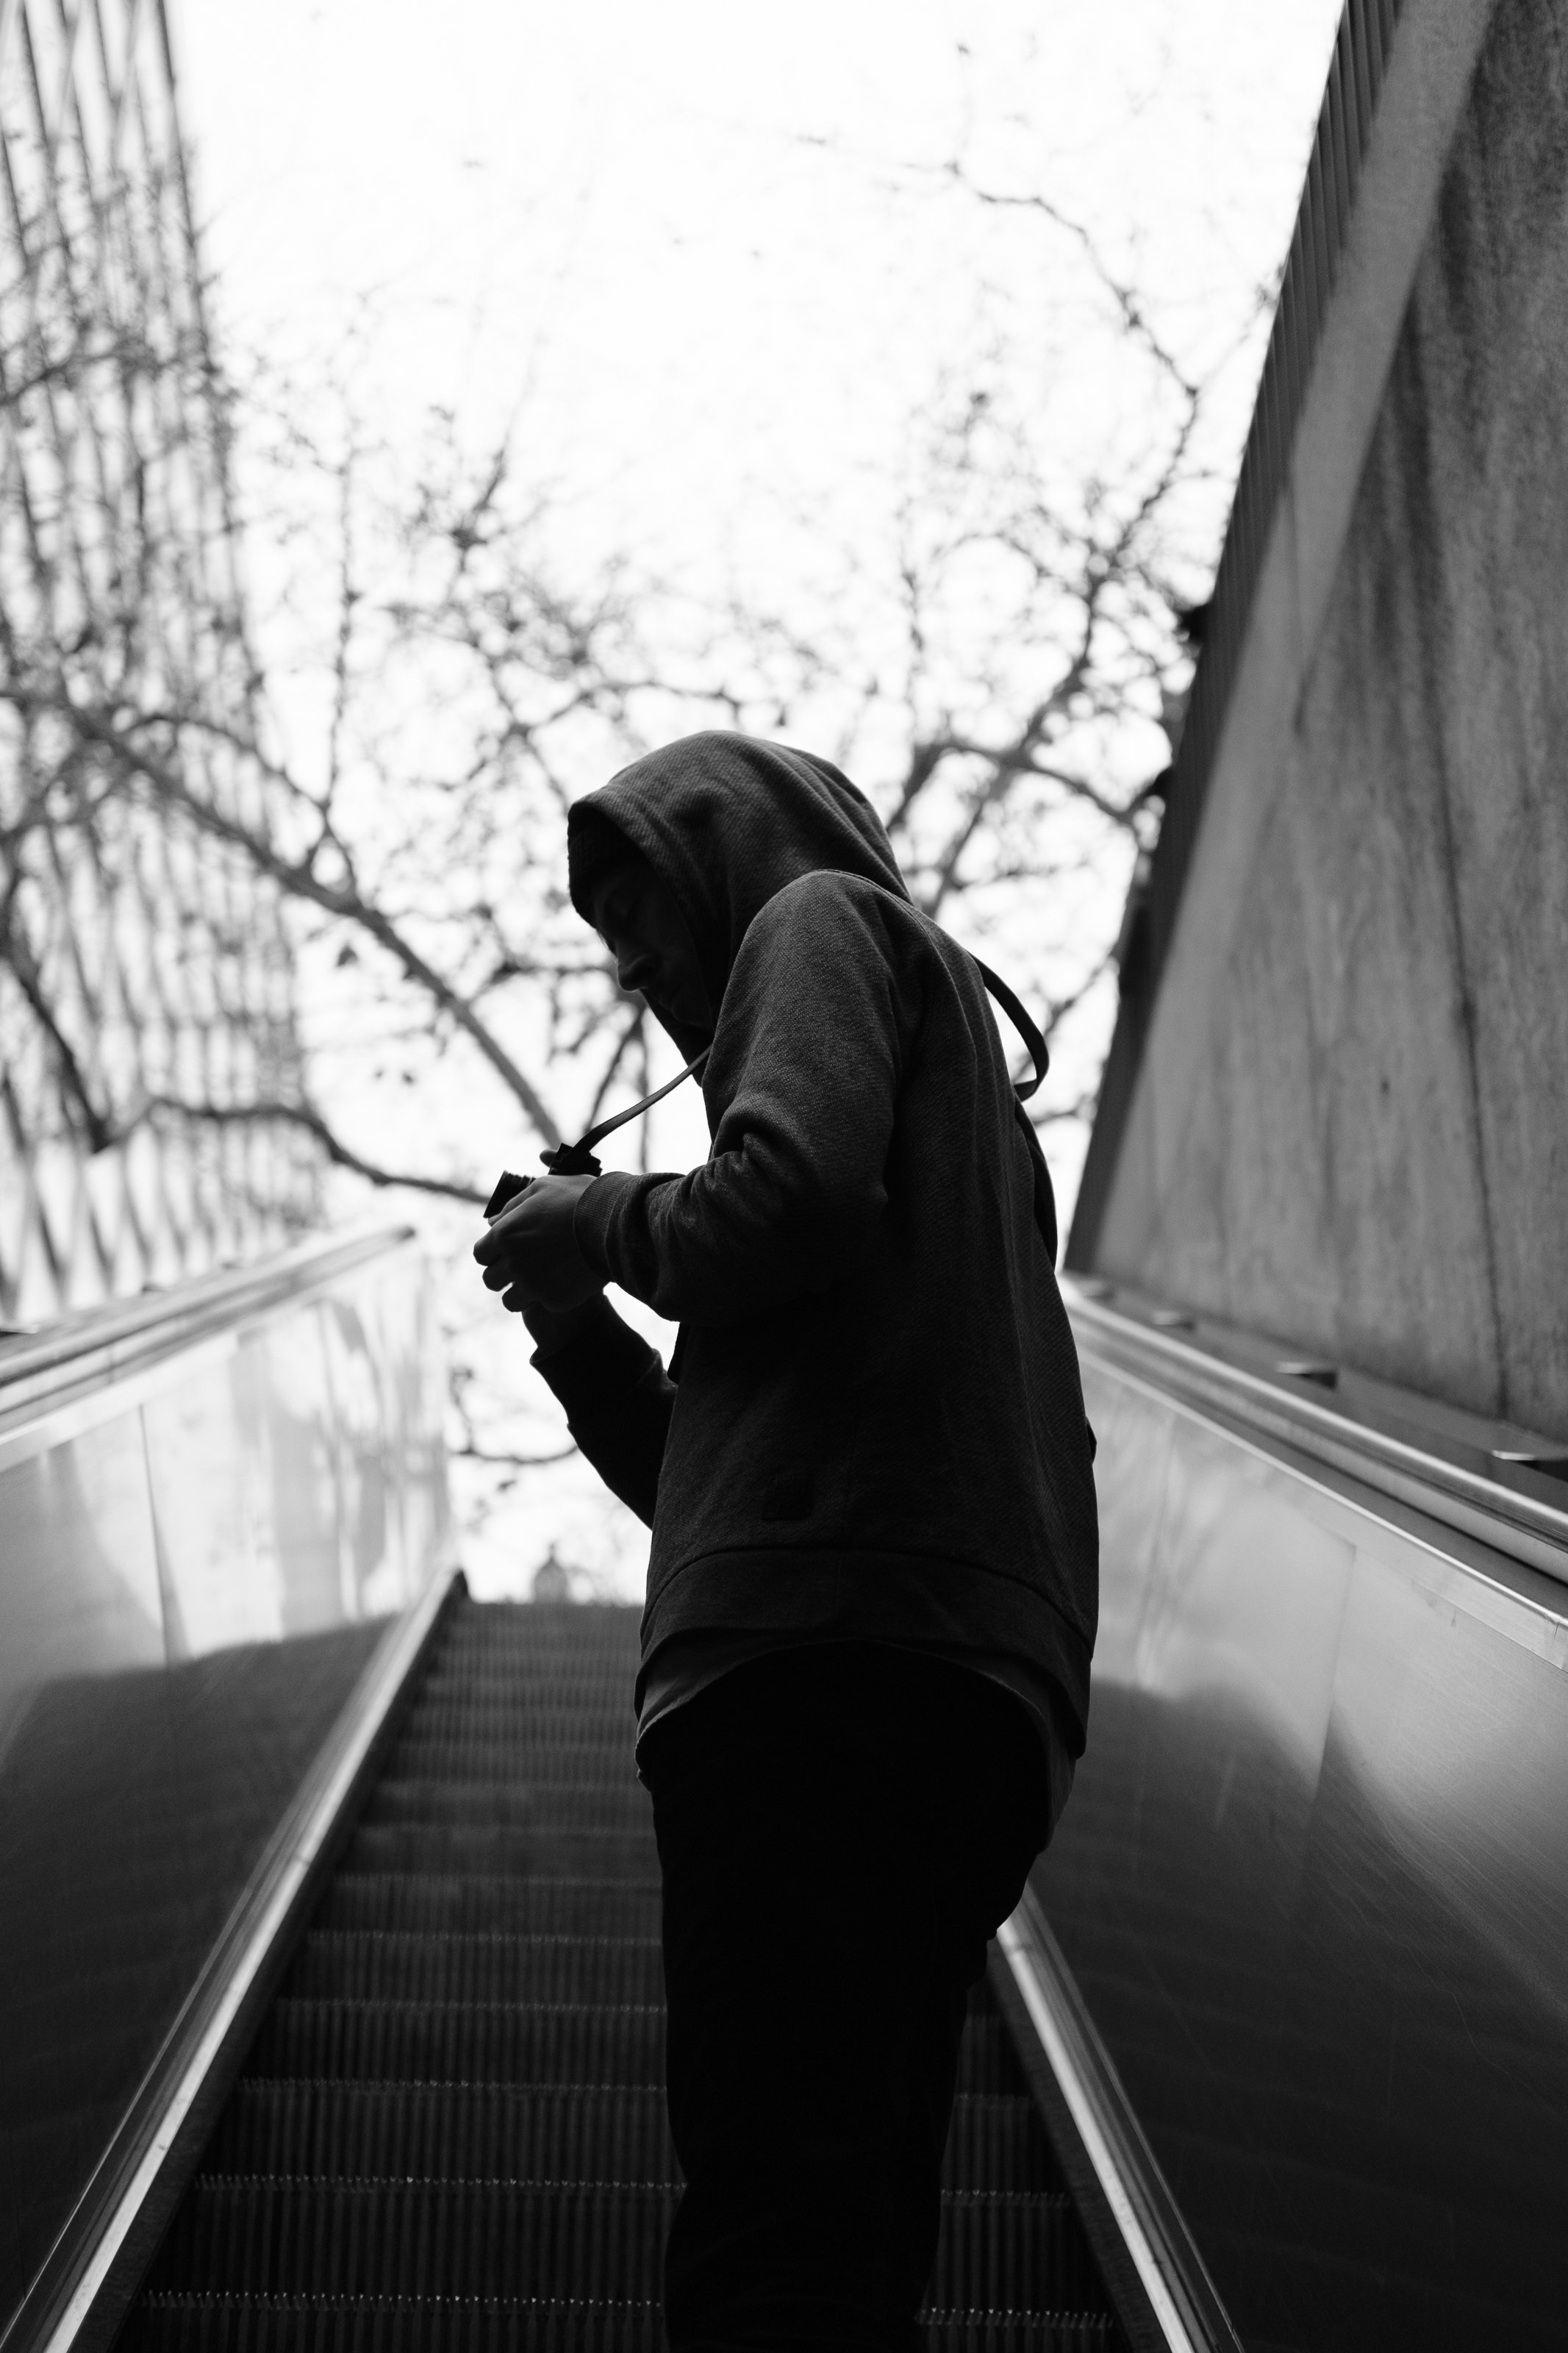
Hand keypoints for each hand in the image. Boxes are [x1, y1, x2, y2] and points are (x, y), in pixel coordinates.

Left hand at [473, 1173, 603, 1313]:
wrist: (617, 1223)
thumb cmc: (579, 1199)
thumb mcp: (541, 1189)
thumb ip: (511, 1207)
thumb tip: (492, 1223)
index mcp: (505, 1235)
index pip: (480, 1255)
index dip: (491, 1252)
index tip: (505, 1250)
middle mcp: (514, 1263)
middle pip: (491, 1280)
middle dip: (503, 1272)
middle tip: (523, 1264)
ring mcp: (533, 1286)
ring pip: (510, 1301)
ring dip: (520, 1291)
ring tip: (539, 1278)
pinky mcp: (554, 1301)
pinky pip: (542, 1303)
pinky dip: (550, 1294)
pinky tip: (565, 1278)